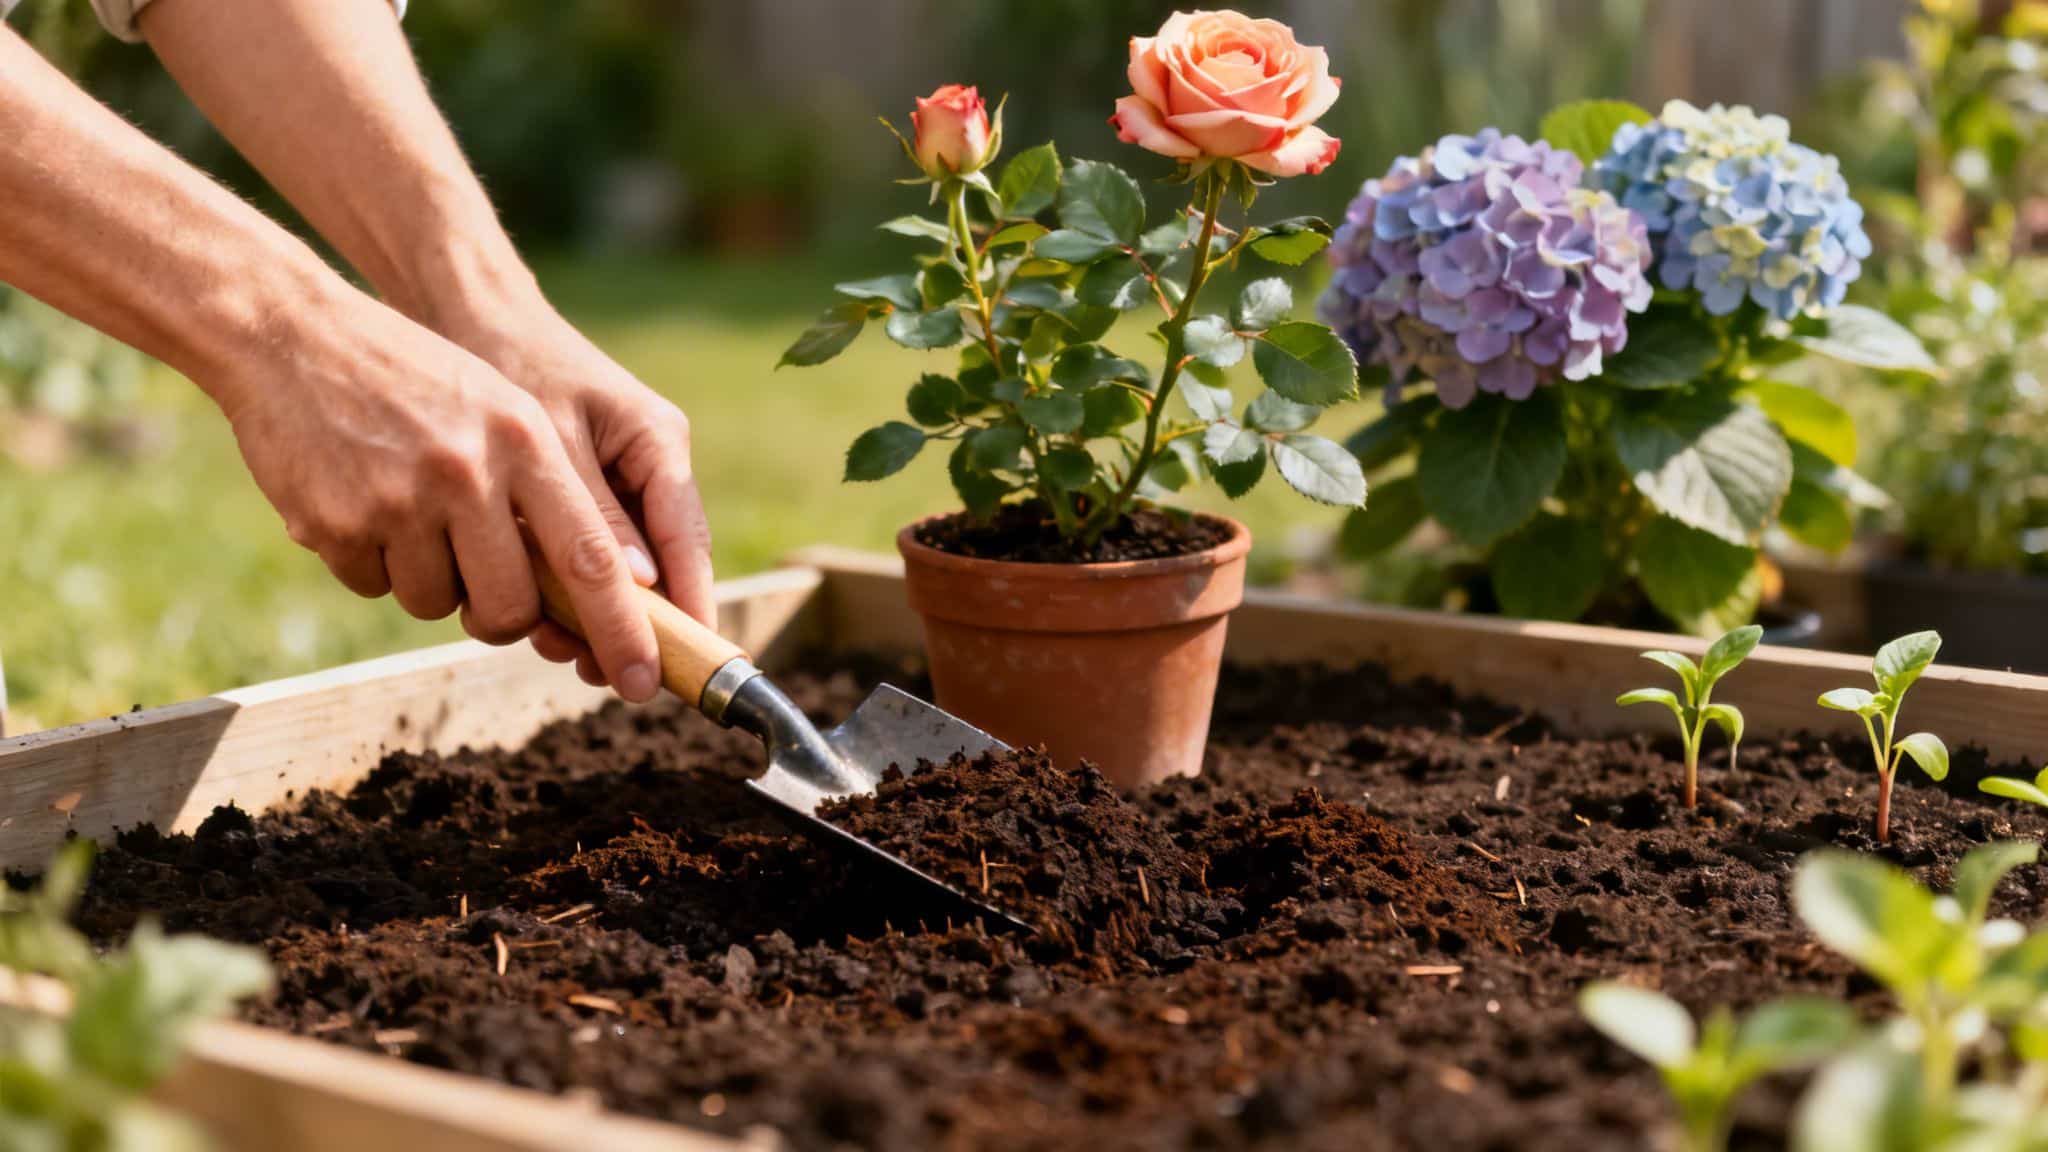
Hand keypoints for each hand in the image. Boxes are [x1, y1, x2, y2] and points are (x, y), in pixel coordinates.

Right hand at [215, 293, 665, 701]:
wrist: (292, 334)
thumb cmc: (417, 379)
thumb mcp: (502, 409)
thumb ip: (549, 492)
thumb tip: (608, 590)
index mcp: (524, 442)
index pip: (592, 559)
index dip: (623, 629)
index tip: (644, 682)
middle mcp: (466, 473)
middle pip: (512, 608)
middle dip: (506, 619)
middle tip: (488, 592)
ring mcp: (396, 501)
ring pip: (437, 605)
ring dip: (430, 582)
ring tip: (410, 510)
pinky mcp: (333, 524)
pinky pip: (373, 586)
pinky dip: (373, 561)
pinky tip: (360, 501)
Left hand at [446, 308, 714, 688]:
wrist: (468, 312)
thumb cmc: (510, 360)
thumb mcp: (551, 437)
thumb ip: (591, 510)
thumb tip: (639, 588)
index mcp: (659, 443)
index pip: (689, 543)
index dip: (692, 610)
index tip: (685, 664)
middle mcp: (650, 466)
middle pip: (660, 567)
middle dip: (632, 624)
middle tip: (598, 671)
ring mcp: (618, 478)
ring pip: (621, 567)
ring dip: (591, 611)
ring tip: (556, 648)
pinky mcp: (581, 489)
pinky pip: (585, 551)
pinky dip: (562, 584)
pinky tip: (534, 611)